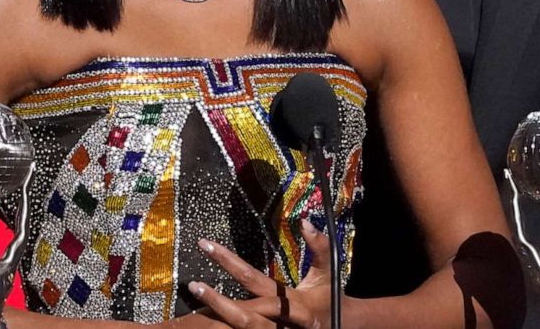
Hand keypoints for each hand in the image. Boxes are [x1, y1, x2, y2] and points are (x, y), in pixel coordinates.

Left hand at [187, 219, 334, 327]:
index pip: (254, 279)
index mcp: (293, 300)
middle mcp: (283, 321)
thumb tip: (304, 221)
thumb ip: (318, 246)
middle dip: (217, 301)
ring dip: (220, 316)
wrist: (346, 327)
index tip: (206, 246)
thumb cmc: (331, 297)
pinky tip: (210, 323)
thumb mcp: (328, 270)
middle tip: (193, 286)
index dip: (228, 262)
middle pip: (246, 313)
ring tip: (197, 303)